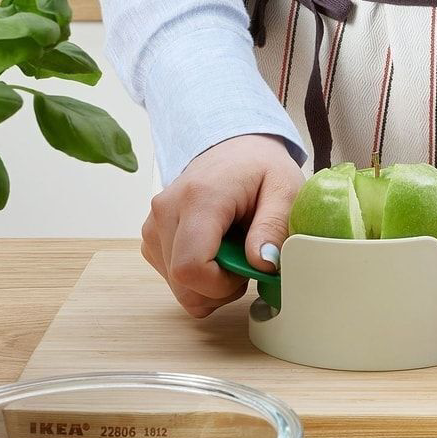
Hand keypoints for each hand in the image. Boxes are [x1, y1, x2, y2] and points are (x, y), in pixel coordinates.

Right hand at [142, 134, 302, 318]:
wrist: (234, 149)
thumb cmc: (260, 168)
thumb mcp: (285, 189)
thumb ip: (275, 226)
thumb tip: (262, 263)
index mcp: (198, 199)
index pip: (190, 268)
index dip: (221, 285)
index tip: (248, 267)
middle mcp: (165, 212)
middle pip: (182, 284)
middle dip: (220, 288)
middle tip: (247, 261)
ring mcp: (153, 226)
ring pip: (177, 287)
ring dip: (210, 284)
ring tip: (234, 251)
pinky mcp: (152, 238)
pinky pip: (173, 279)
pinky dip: (199, 278)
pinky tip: (218, 252)